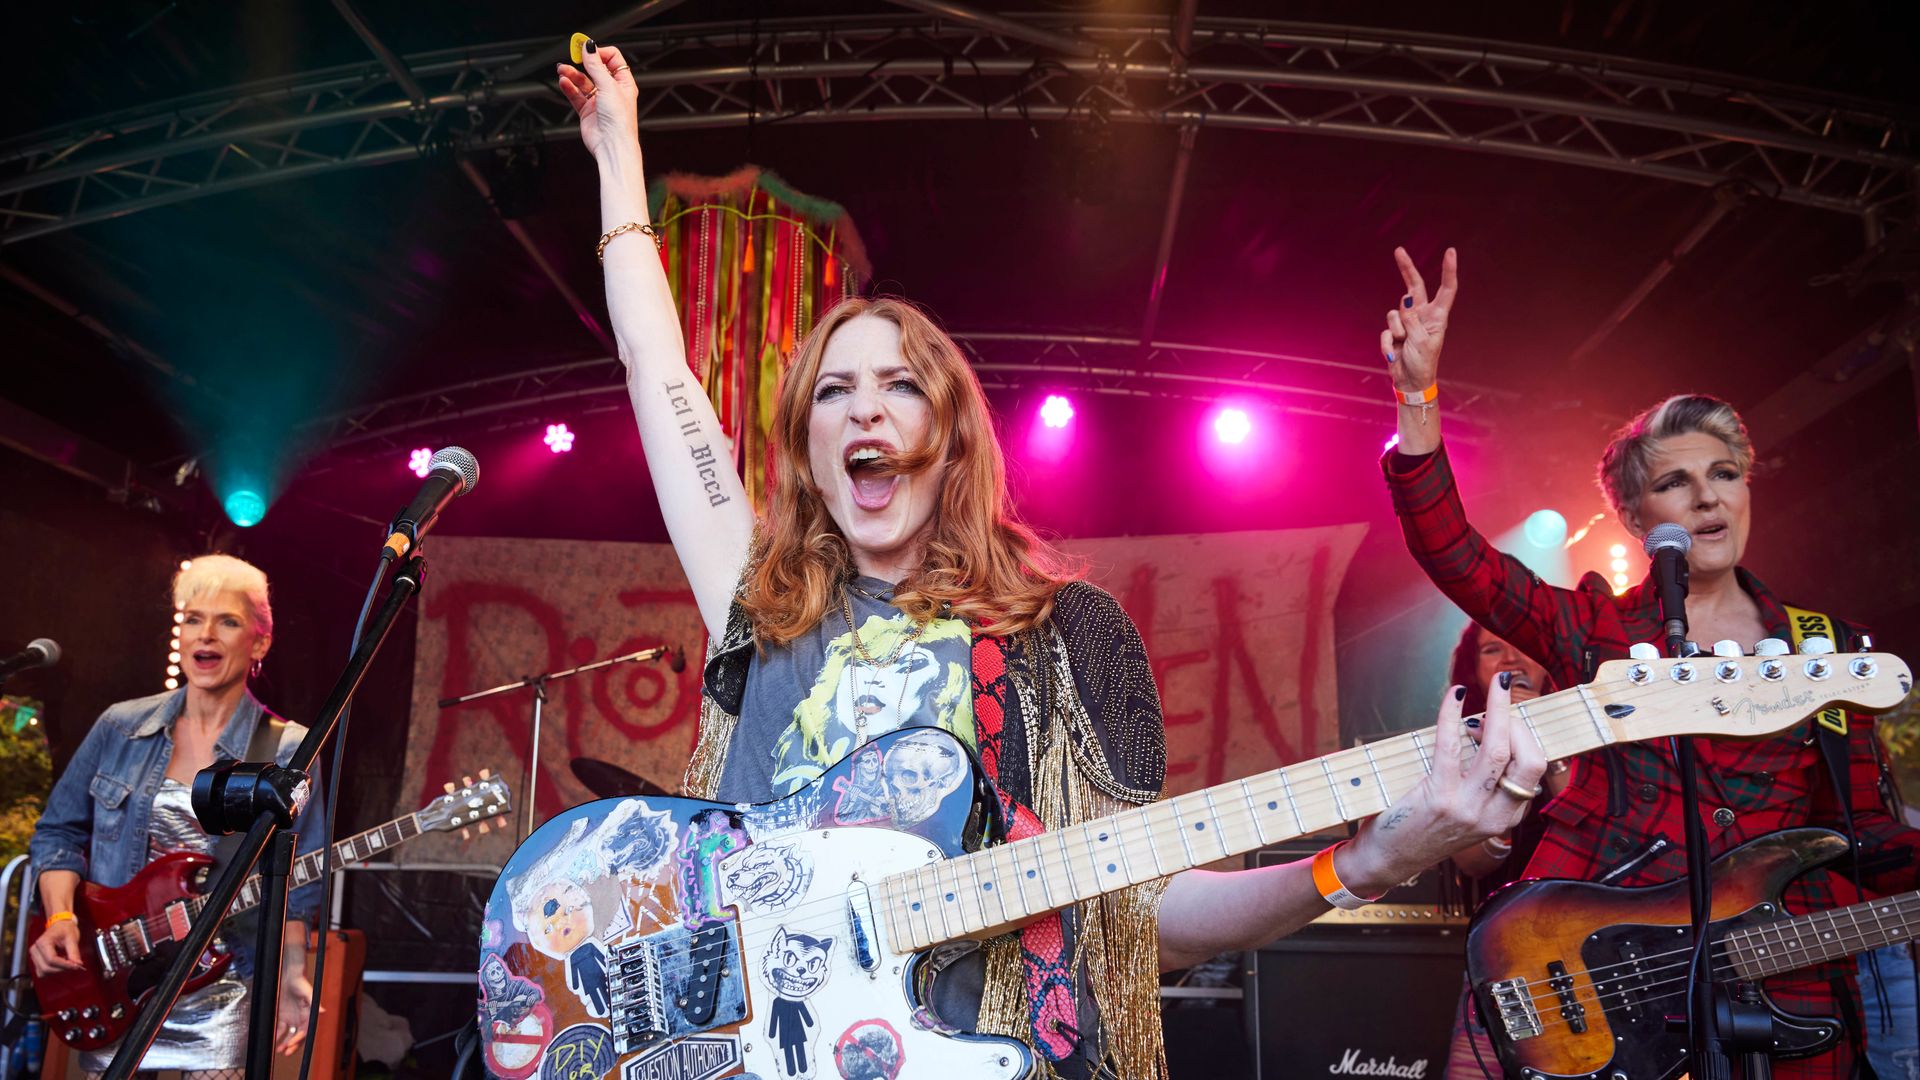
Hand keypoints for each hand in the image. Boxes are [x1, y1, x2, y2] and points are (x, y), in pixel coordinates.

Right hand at [28, 918, 85, 975]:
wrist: (60, 925)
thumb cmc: (65, 929)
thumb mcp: (72, 938)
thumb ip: (74, 952)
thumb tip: (77, 964)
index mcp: (43, 942)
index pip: (51, 959)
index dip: (64, 965)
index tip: (77, 966)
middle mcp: (35, 950)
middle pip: (46, 968)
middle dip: (62, 969)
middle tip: (75, 965)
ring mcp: (34, 956)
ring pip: (43, 972)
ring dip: (57, 970)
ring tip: (66, 962)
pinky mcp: (36, 960)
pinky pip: (42, 972)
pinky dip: (52, 971)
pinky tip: (60, 963)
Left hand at [274, 970, 314, 1055]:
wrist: (288, 975)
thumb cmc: (300, 982)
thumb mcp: (307, 992)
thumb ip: (314, 1002)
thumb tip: (323, 1011)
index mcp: (308, 1014)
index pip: (305, 1030)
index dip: (299, 1039)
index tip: (292, 1044)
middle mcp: (300, 1017)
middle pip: (298, 1035)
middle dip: (292, 1045)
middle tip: (285, 1052)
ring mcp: (291, 1017)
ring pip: (288, 1034)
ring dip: (284, 1042)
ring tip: (278, 1048)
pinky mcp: (282, 1015)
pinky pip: (279, 1028)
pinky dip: (277, 1035)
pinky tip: (273, 1039)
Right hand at [556, 41, 638, 163]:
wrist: (611, 145)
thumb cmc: (619, 121)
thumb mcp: (608, 86)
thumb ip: (596, 66)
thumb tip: (589, 47)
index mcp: (624, 83)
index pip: (612, 59)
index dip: (599, 52)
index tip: (586, 49)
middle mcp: (611, 91)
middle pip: (595, 69)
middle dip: (583, 62)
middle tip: (572, 55)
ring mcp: (599, 101)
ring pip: (582, 82)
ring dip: (572, 74)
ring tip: (562, 69)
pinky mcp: (587, 111)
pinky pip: (575, 95)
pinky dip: (569, 87)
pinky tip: (564, 81)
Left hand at [1340, 674, 1546, 892]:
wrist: (1389, 859)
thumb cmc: (1424, 828)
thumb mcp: (1468, 814)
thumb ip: (1486, 785)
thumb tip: (1489, 732)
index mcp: (1505, 818)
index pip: (1535, 771)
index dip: (1526, 736)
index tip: (1508, 717)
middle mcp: (1493, 816)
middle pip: (1528, 760)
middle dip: (1520, 721)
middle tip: (1504, 696)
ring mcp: (1467, 809)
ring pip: (1497, 750)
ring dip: (1498, 710)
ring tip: (1494, 686)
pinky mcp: (1438, 798)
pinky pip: (1451, 746)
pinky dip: (1453, 715)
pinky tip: (1455, 696)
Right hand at [1381, 246, 1457, 394]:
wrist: (1410, 382)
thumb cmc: (1423, 363)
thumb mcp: (1422, 341)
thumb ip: (1412, 319)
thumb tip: (1405, 298)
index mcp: (1438, 316)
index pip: (1446, 289)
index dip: (1448, 270)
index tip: (1450, 251)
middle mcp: (1423, 315)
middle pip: (1414, 286)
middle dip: (1406, 268)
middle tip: (1399, 250)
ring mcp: (1407, 322)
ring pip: (1394, 313)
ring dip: (1397, 330)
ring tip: (1404, 345)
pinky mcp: (1394, 331)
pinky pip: (1386, 331)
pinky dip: (1388, 344)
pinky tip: (1394, 354)